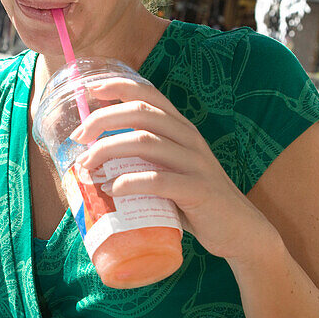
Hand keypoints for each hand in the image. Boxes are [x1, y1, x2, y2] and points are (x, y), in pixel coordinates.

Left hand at [71, 76, 272, 265]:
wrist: (240, 231)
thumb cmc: (195, 202)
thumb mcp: (170, 172)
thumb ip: (143, 162)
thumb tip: (93, 164)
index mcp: (181, 129)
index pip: (150, 95)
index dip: (118, 86)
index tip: (89, 89)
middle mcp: (189, 139)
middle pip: (141, 113)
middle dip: (103, 119)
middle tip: (78, 137)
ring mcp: (196, 164)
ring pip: (147, 141)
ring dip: (109, 150)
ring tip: (87, 165)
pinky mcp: (199, 191)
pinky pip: (161, 180)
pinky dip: (132, 182)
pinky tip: (113, 188)